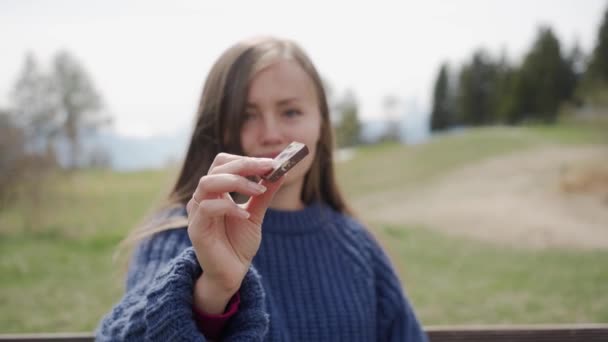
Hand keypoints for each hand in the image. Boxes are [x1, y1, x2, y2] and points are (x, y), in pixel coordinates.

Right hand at [186, 153, 283, 313]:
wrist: (232, 273)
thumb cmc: (239, 243)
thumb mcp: (256, 215)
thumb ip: (264, 194)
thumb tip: (280, 171)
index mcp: (216, 191)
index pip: (224, 163)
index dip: (246, 159)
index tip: (272, 163)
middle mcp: (203, 197)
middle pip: (217, 167)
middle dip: (245, 165)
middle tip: (269, 168)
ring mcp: (197, 213)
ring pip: (208, 182)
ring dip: (237, 181)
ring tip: (259, 190)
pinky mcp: (196, 229)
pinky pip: (208, 208)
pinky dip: (229, 207)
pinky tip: (245, 215)